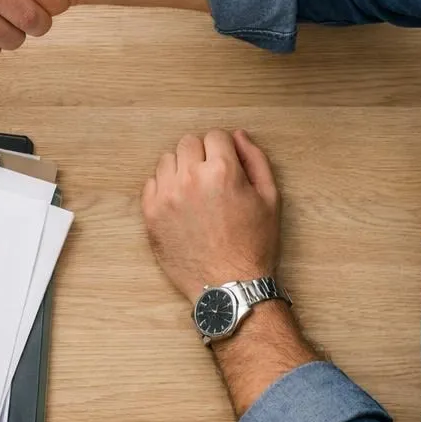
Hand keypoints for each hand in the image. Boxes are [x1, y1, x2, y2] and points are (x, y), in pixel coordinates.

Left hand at [141, 130, 281, 301]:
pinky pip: (151, 183)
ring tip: (195, 193)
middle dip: (201, 155)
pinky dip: (164, 188)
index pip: (215, 135)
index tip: (226, 166)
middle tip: (211, 179)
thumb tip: (238, 135)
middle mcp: (190, 178)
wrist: (229, 286)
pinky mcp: (150, 214)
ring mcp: (167, 195)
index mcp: (222, 171)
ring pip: (167, 160)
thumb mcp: (270, 199)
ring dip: (181, 169)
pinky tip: (180, 206)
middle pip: (188, 143)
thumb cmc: (253, 244)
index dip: (223, 150)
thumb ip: (255, 160)